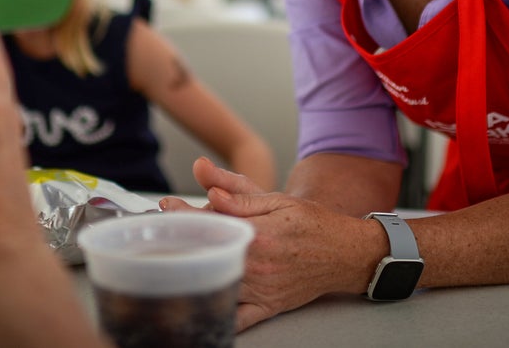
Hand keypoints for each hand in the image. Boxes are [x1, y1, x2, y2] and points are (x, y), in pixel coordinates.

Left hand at [160, 157, 373, 330]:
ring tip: (173, 259)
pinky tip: (198, 303)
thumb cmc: (311, 223)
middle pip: (208, 254)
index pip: (211, 223)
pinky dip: (217, 315)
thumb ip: (239, 195)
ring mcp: (262, 289)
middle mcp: (258, 265)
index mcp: (259, 234)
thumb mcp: (276, 199)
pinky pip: (237, 320)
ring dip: (192, 273)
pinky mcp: (267, 306)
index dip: (183, 214)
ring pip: (217, 285)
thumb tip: (209, 187)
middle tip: (165, 232)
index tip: (166, 207)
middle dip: (181, 242)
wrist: (343, 253)